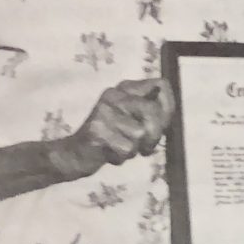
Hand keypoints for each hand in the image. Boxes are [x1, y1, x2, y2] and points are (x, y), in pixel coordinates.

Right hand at [53, 78, 173, 178]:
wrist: (75, 154)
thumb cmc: (112, 137)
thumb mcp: (133, 119)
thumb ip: (153, 113)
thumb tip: (169, 110)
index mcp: (126, 88)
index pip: (161, 86)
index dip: (168, 108)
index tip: (163, 125)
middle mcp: (114, 94)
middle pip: (153, 110)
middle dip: (155, 134)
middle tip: (146, 145)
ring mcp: (103, 111)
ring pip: (140, 133)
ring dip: (136, 148)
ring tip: (120, 146)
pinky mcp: (96, 130)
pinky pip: (127, 148)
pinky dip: (122, 157)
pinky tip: (110, 153)